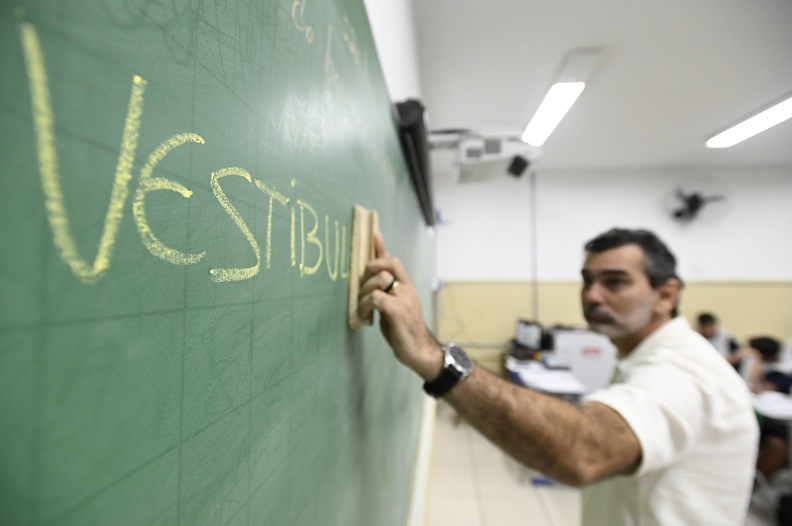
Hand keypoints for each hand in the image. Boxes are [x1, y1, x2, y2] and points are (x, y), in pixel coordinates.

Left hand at [357, 233, 442, 379]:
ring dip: (364, 292)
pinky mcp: (398, 311)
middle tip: (362, 287)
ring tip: (362, 307)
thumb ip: (385, 295)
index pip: (394, 262)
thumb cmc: (404, 332)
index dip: (382, 248)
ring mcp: (404, 298)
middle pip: (388, 263)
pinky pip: (376, 298)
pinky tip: (364, 315)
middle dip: (370, 268)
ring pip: (380, 279)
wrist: (419, 351)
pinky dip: (366, 305)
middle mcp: (407, 289)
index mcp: (406, 287)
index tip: (375, 234)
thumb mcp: (393, 309)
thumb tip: (370, 288)